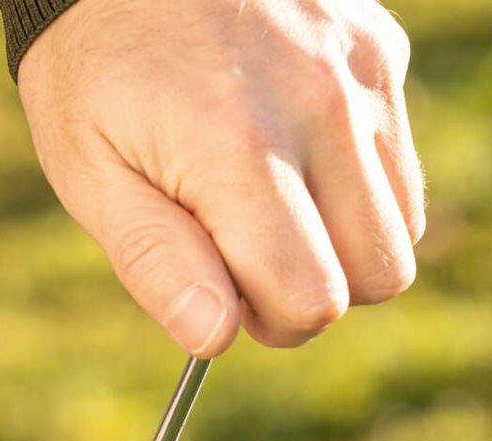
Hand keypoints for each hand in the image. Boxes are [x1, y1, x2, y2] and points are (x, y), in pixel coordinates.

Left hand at [18, 0, 423, 353]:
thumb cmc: (93, 73)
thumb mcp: (91, 176)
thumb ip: (156, 264)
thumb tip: (214, 340)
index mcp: (241, 154)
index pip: (311, 301)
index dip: (266, 323)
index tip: (221, 291)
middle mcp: (322, 110)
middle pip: (377, 276)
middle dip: (311, 293)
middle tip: (242, 256)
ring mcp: (360, 74)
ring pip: (401, 226)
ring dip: (340, 244)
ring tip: (265, 206)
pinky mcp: (378, 49)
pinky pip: (398, 163)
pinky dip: (355, 185)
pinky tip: (292, 155)